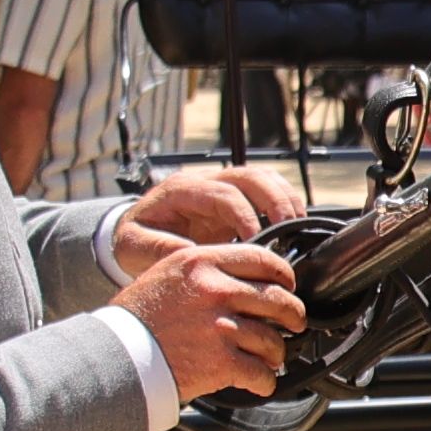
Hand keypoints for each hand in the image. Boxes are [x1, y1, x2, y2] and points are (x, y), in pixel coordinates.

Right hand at [119, 239, 304, 403]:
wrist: (116, 355)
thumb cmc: (139, 318)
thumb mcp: (168, 275)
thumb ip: (207, 271)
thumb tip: (246, 280)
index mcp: (202, 262)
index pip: (264, 260)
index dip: (284, 276)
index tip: (287, 286)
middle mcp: (215, 290)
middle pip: (278, 300)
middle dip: (292, 315)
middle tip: (294, 323)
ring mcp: (221, 326)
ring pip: (272, 340)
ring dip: (276, 353)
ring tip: (269, 358)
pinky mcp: (222, 361)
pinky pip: (261, 372)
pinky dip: (265, 381)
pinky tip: (259, 382)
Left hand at [121, 163, 302, 252]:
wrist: (136, 235)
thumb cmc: (135, 241)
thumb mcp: (133, 248)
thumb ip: (159, 250)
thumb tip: (196, 254)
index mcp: (180, 190)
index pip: (222, 193)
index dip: (245, 214)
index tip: (256, 242)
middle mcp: (204, 182)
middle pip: (249, 176)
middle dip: (274, 200)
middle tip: (288, 230)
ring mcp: (221, 188)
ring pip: (263, 177)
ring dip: (284, 199)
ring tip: (297, 228)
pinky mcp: (236, 200)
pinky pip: (268, 191)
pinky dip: (285, 205)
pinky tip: (293, 228)